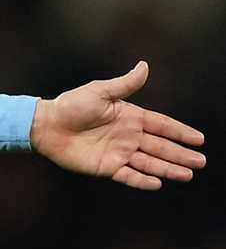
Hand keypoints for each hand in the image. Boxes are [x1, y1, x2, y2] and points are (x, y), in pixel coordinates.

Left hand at [31, 61, 206, 189]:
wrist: (46, 125)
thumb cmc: (71, 105)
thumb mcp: (100, 91)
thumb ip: (125, 84)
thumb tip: (144, 65)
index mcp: (130, 117)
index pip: (162, 125)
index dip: (180, 132)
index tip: (200, 139)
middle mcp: (128, 136)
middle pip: (161, 147)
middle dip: (181, 154)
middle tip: (201, 162)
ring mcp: (118, 153)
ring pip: (149, 163)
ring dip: (168, 168)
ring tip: (187, 174)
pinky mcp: (106, 167)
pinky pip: (128, 175)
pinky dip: (142, 180)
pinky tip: (157, 183)